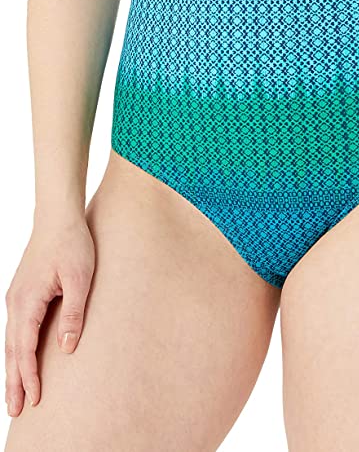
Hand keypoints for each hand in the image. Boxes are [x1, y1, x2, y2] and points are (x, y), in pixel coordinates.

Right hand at [4, 214, 94, 415]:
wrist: (58, 216)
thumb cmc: (72, 244)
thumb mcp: (79, 278)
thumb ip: (72, 313)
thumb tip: (66, 348)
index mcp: (27, 301)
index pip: (24, 348)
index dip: (29, 376)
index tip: (34, 399)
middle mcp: (15, 302)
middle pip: (11, 350)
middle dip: (13, 381)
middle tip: (15, 411)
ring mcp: (16, 297)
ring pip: (11, 341)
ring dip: (12, 368)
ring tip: (14, 395)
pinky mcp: (22, 292)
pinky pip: (15, 329)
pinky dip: (15, 350)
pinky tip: (20, 359)